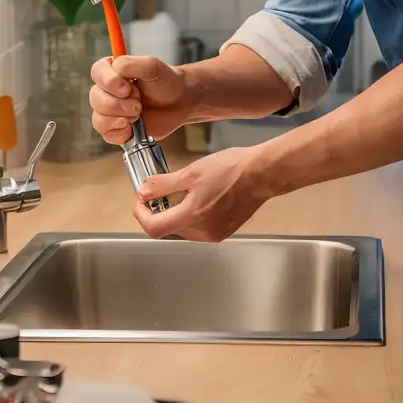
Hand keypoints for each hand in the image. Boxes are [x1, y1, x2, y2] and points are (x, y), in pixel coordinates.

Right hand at [89, 55, 188, 143]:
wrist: (179, 103)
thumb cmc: (166, 82)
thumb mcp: (152, 66)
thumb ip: (132, 64)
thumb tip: (115, 68)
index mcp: (113, 71)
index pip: (96, 72)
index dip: (108, 82)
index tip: (126, 88)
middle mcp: (108, 90)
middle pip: (95, 98)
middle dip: (119, 104)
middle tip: (139, 103)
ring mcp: (110, 110)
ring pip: (98, 118)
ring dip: (121, 117)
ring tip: (138, 114)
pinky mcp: (116, 128)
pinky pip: (106, 134)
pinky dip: (119, 132)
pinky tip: (132, 128)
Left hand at [132, 147, 273, 240]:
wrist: (262, 173)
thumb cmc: (232, 169)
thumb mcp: (192, 171)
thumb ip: (164, 184)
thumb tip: (144, 191)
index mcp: (192, 216)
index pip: (154, 228)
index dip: (141, 215)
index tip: (141, 202)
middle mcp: (203, 231)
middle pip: (168, 230)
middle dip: (159, 212)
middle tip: (160, 193)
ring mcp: (215, 233)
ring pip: (183, 230)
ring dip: (176, 214)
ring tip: (183, 192)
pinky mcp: (225, 231)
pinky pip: (199, 229)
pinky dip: (192, 216)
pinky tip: (200, 198)